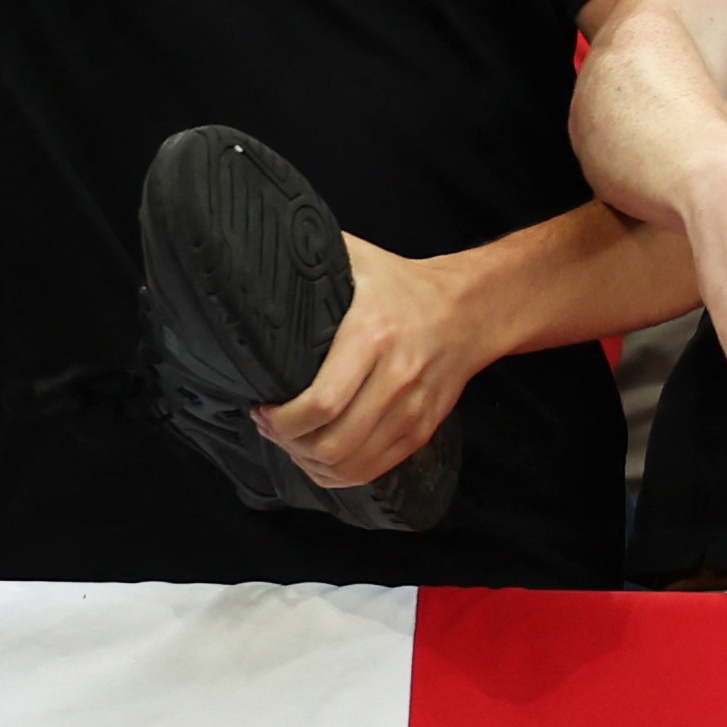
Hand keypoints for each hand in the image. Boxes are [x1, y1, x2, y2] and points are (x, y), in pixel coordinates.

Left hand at [253, 231, 482, 485]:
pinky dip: (339, 474)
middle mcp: (396, 377)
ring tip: (292, 442)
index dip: (281, 420)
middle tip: (270, 427)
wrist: (470, 309)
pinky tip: (319, 457)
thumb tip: (256, 253)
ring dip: (310, 463)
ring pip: (350, 464)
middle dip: (288, 444)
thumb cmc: (402, 284)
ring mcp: (412, 409)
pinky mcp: (421, 430)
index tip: (261, 409)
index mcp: (372, 335)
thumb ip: (310, 258)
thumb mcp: (357, 260)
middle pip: (332, 442)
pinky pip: (372, 470)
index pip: (321, 403)